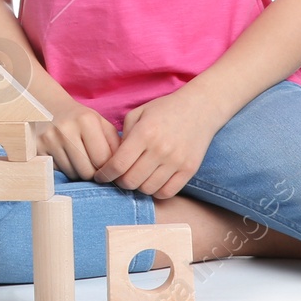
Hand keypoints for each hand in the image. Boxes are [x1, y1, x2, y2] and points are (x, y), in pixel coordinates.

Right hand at [35, 97, 121, 180]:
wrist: (48, 106)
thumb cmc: (80, 119)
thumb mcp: (101, 124)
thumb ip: (115, 144)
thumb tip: (122, 170)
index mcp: (86, 120)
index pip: (103, 160)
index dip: (107, 167)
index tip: (106, 166)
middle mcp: (66, 129)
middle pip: (87, 171)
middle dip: (93, 172)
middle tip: (92, 164)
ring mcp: (49, 139)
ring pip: (72, 173)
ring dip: (78, 172)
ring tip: (77, 159)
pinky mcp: (37, 147)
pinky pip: (57, 171)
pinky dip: (64, 169)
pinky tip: (64, 156)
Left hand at [92, 90, 221, 198]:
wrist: (200, 108)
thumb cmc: (164, 109)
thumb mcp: (138, 114)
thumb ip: (122, 136)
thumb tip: (111, 160)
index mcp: (144, 133)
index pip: (118, 164)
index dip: (105, 174)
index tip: (100, 176)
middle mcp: (160, 149)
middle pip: (131, 181)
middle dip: (120, 182)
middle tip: (118, 178)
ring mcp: (176, 161)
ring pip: (148, 189)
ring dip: (138, 187)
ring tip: (136, 178)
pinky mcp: (189, 170)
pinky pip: (167, 192)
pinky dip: (156, 192)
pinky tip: (152, 182)